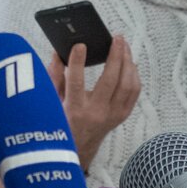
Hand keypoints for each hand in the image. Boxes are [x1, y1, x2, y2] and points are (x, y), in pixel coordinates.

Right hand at [48, 37, 140, 172]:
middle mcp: (96, 113)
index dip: (77, 62)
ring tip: (124, 47)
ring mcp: (112, 115)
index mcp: (74, 109)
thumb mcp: (52, 102)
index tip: (80, 45)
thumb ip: (53, 77)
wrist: (80, 148)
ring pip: (127, 85)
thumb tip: (56, 54)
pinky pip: (134, 92)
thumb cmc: (64, 122)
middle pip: (110, 80)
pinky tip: (129, 64)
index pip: (75, 82)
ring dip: (128, 63)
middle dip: (115, 56)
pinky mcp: (122, 115)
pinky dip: (134, 75)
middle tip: (116, 39)